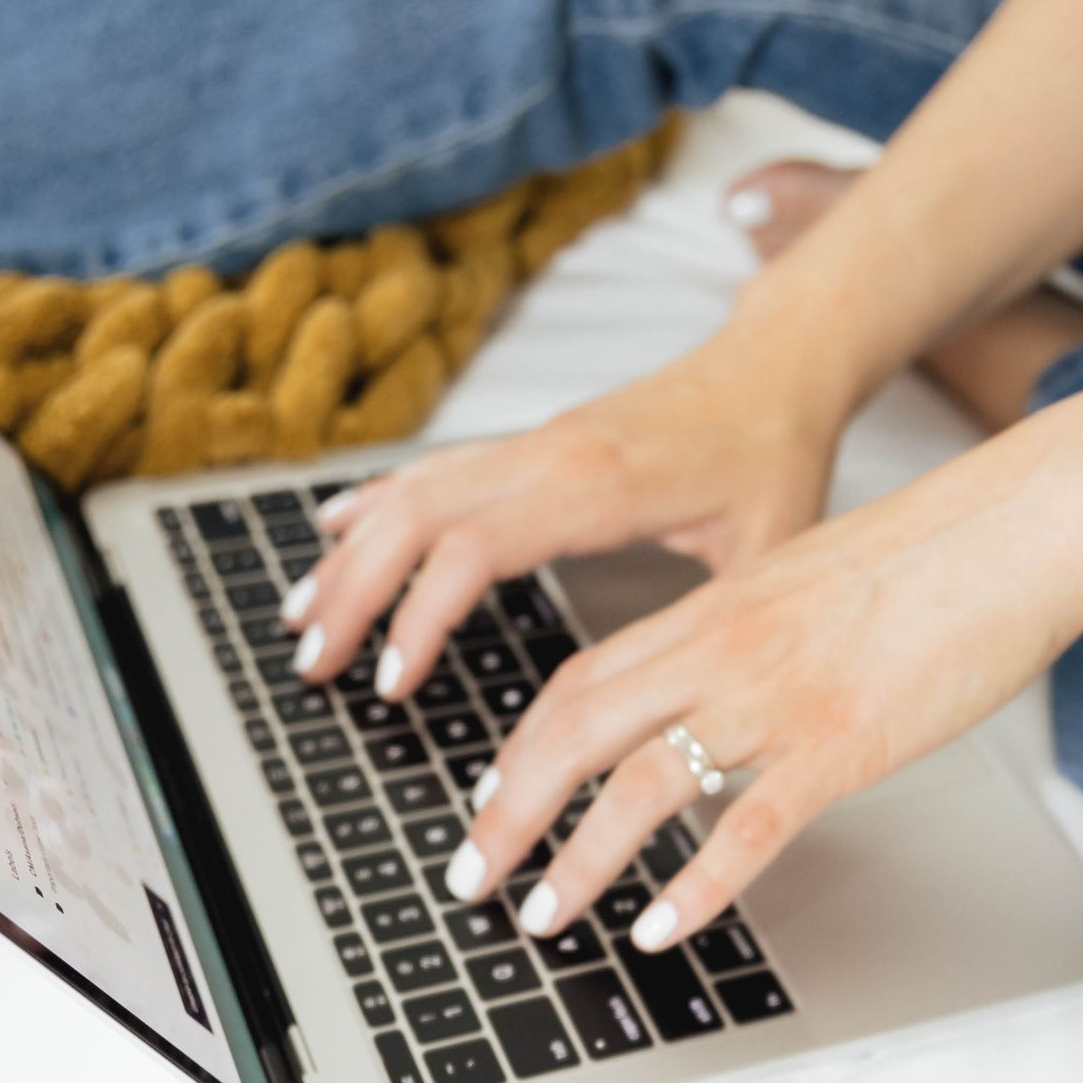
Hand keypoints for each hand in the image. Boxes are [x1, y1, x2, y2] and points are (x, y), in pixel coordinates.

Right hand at [283, 321, 850, 693]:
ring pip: (412, 489)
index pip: (474, 548)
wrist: (778, 369)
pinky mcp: (536, 441)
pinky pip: (436, 468)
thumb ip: (710, 624)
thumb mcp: (764, 551)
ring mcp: (536, 442)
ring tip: (303, 619)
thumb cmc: (777, 456)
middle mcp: (551, 453)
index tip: (391, 682)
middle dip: (354, 593)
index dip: (419, 616)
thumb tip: (675, 713)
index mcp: (599, 486)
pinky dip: (377, 502)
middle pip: (415, 517)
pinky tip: (335, 532)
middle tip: (314, 666)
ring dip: (351, 555)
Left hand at [440, 421, 1082, 949]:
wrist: (1018, 528)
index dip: (517, 751)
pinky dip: (695, 885)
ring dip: (578, 862)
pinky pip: (749, 826)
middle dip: (507, 814)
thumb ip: (755, 634)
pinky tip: (664, 927)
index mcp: (715, 609)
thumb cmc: (936, 556)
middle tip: (472, 878)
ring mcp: (778, 698)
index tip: (487, 805)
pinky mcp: (842, 743)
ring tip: (547, 917)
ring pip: (640, 784)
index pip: (579, 681)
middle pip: (575, 733)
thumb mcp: (810, 580)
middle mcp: (725, 651)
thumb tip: (724, 688)